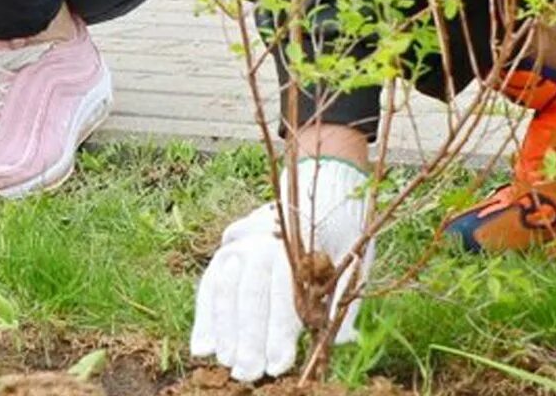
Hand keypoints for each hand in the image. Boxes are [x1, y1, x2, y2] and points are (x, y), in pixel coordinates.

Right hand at [191, 157, 372, 381]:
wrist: (324, 183)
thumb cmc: (343, 233)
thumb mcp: (352, 263)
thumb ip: (342, 302)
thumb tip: (341, 343)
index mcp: (298, 241)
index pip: (284, 291)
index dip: (279, 331)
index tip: (279, 363)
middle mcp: (263, 237)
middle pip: (250, 292)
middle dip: (248, 338)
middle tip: (249, 373)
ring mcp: (241, 240)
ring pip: (225, 287)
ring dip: (224, 331)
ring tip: (227, 363)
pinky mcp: (227, 248)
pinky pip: (210, 283)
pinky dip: (205, 317)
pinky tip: (203, 348)